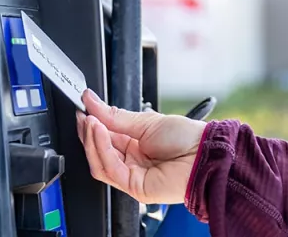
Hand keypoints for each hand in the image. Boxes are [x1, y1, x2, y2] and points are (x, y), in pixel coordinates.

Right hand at [76, 90, 207, 204]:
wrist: (205, 153)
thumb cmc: (187, 139)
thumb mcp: (146, 121)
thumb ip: (115, 116)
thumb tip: (92, 100)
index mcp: (135, 145)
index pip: (104, 138)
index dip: (91, 125)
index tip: (82, 109)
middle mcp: (131, 161)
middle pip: (98, 152)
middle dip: (89, 132)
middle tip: (83, 115)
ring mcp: (132, 175)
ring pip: (100, 162)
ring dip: (92, 140)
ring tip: (91, 121)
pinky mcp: (134, 187)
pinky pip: (110, 169)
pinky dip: (102, 149)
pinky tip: (100, 132)